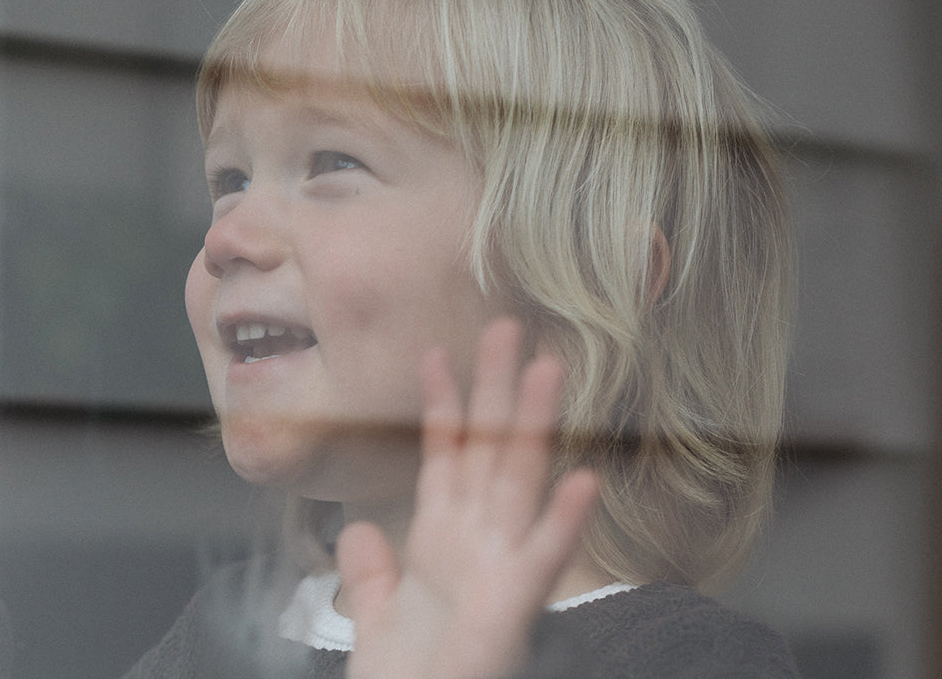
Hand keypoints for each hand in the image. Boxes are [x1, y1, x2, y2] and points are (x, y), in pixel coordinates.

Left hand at [339, 319, 598, 678]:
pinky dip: (562, 521)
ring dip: (533, 427)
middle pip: (488, 452)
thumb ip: (370, 571)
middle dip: (496, 390)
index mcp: (442, 546)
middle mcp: (475, 548)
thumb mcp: (374, 616)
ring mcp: (499, 573)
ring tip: (549, 369)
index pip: (445, 459)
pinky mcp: (512, 608)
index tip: (436, 352)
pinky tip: (583, 479)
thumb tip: (359, 530)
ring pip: (518, 485)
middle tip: (507, 326)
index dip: (442, 407)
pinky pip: (540, 559)